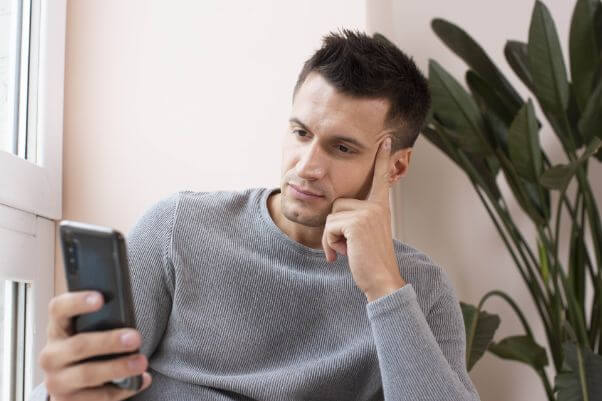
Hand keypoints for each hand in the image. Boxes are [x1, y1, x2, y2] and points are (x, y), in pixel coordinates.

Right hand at [39, 290, 151, 399]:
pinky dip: (124, 389)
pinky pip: (99, 396)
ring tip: (141, 362)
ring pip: (88, 374)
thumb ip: (100, 323)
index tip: (101, 298)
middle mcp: (51, 355)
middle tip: (136, 338)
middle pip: (78, 345)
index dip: (77, 302)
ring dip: (119, 367)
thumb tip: (129, 323)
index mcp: (57, 329)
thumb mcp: (85, 333)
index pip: (58, 309)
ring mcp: (57, 381)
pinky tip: (142, 380)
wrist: (66, 386)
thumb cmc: (85, 351)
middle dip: (109, 341)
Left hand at [322, 136, 405, 301]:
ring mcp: (368, 213)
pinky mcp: (356, 223)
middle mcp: (377, 207)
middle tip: (346, 247)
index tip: (387, 140)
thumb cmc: (370, 262)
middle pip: (337, 204)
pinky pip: (329, 227)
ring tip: (346, 250)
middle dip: (333, 228)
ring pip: (331, 216)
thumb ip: (358, 220)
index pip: (381, 179)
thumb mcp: (366, 235)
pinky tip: (342, 254)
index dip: (383, 159)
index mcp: (381, 208)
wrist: (381, 281)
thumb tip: (337, 216)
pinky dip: (329, 244)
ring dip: (331, 237)